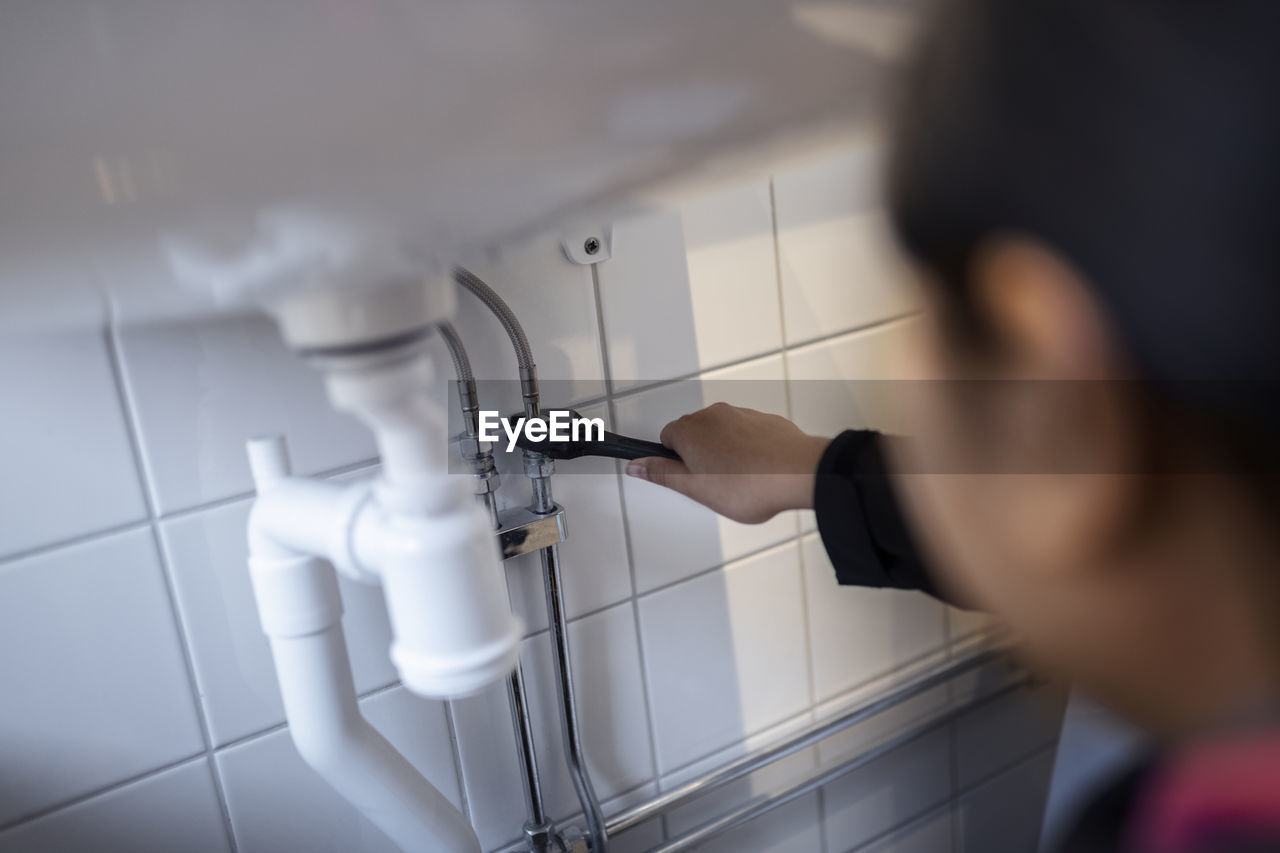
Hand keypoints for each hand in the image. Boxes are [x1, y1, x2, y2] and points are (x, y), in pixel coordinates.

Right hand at [624, 403, 830, 523]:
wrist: (799, 473)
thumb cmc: (750, 483)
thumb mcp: (695, 488)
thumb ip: (662, 474)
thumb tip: (636, 466)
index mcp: (690, 429)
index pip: (666, 438)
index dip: (674, 462)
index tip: (684, 477)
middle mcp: (714, 414)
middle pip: (695, 434)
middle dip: (700, 457)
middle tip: (713, 485)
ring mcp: (742, 414)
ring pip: (722, 434)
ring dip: (725, 453)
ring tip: (740, 482)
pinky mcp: (766, 420)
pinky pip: (748, 434)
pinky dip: (749, 450)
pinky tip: (758, 471)